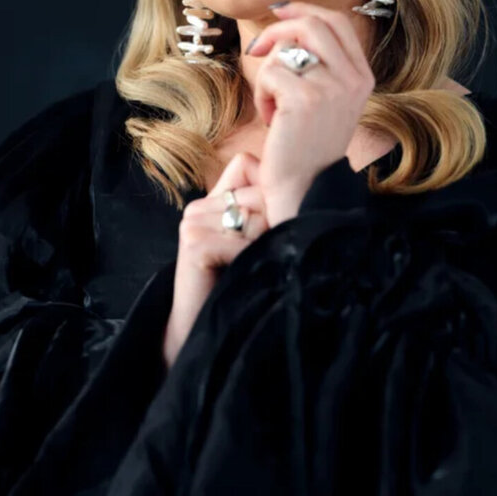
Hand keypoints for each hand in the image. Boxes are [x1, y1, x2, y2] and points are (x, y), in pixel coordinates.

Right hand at [165, 152, 268, 369]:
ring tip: (250, 267)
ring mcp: (193, 223)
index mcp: (212, 199)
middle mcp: (198, 206)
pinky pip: (242, 241)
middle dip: (273, 224)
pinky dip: (250, 261)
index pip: (248, 164)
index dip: (270, 189)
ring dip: (264, 246)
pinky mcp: (194, 244)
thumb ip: (264, 210)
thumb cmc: (237, 286)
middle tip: (263, 256)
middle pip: (260, 193)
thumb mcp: (252, 242)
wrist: (203, 331)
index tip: (274, 223)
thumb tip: (303, 182)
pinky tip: (240, 275)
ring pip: (256, 216)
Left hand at [246, 0, 375, 225]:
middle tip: (257, 49)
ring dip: (268, 75)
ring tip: (272, 106)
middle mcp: (352, 79)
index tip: (280, 11)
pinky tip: (270, 119)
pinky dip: (261, 95)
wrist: (304, 188)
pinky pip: (270, 73)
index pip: (338, 22)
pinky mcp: (304, 98)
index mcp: (362, 76)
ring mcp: (331, 87)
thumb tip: (288, 22)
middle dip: (277, 30)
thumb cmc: (306, 146)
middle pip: (311, 24)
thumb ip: (322, 65)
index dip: (305, 10)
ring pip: (286, 50)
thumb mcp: (328, 100)